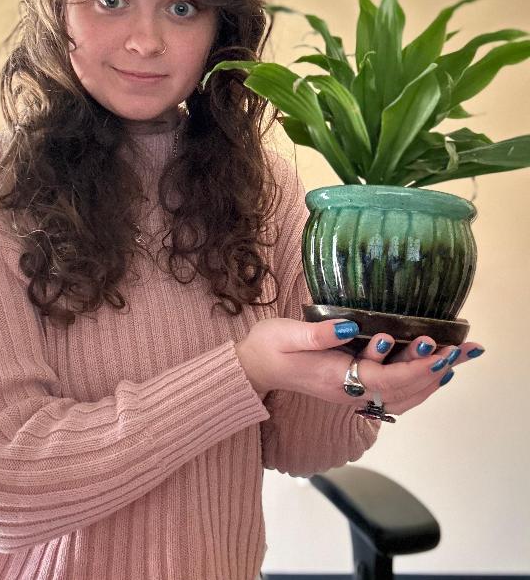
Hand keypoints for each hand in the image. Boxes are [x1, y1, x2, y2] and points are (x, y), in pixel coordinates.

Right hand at [235, 318, 484, 414]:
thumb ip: (319, 333)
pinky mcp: (350, 386)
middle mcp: (348, 391)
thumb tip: (351, 326)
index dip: (414, 367)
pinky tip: (430, 372)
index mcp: (336, 378)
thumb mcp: (288, 334)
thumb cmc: (269, 346)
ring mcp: (350, 392)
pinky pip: (392, 392)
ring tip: (458, 360)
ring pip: (400, 394)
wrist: (254, 367)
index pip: (385, 378)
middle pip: (401, 389)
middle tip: (466, 352)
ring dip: (431, 379)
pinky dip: (417, 384)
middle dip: (435, 371)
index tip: (439, 352)